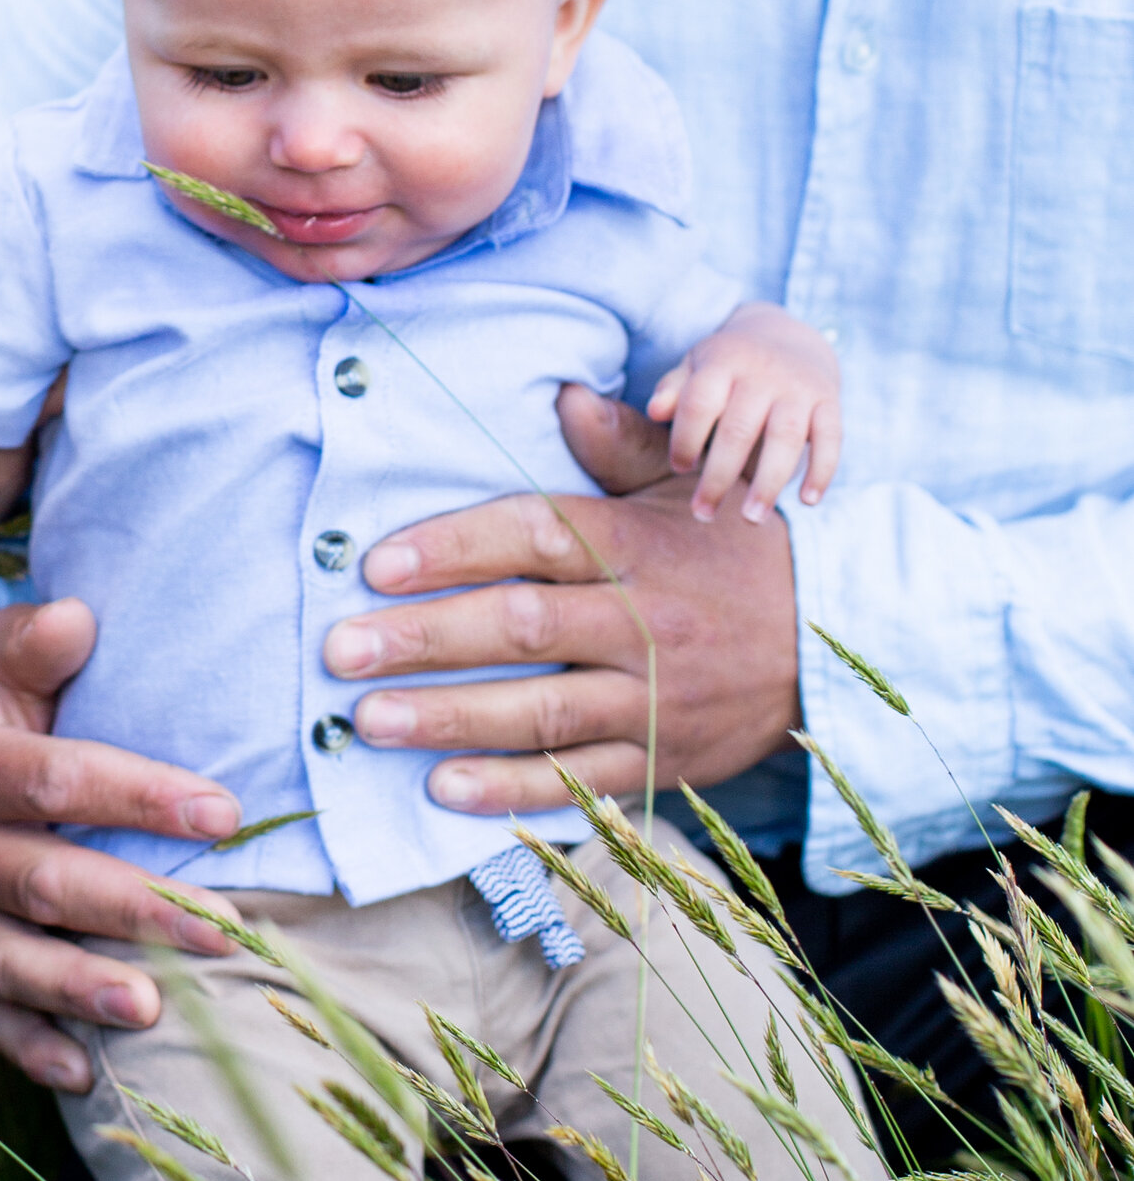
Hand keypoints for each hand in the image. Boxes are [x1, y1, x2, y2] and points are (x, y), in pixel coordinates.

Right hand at [0, 598, 241, 1092]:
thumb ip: (31, 640)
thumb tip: (78, 619)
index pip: (55, 778)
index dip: (138, 795)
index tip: (224, 813)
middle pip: (43, 878)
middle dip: (135, 907)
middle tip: (224, 930)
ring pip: (8, 956)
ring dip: (77, 986)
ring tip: (148, 1008)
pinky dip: (29, 1048)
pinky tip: (85, 1074)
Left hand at [321, 387, 799, 815]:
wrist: (840, 647)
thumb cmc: (739, 554)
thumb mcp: (689, 489)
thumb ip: (620, 443)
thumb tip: (562, 391)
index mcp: (638, 544)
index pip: (536, 535)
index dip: (453, 546)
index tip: (375, 563)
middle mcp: (643, 621)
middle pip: (522, 627)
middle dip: (423, 638)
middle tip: (340, 648)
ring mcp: (653, 698)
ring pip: (540, 710)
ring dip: (447, 716)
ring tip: (367, 719)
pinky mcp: (661, 759)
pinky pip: (578, 779)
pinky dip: (510, 789)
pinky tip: (441, 786)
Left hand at [646, 302, 841, 521]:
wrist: (789, 332)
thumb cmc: (730, 362)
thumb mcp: (697, 365)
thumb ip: (674, 389)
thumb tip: (655, 412)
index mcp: (723, 361)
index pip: (699, 403)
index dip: (685, 440)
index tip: (680, 467)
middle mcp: (762, 373)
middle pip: (739, 430)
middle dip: (719, 477)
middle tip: (703, 513)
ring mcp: (799, 387)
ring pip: (786, 438)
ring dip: (769, 483)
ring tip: (751, 518)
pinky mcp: (829, 400)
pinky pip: (831, 438)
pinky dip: (822, 470)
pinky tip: (808, 500)